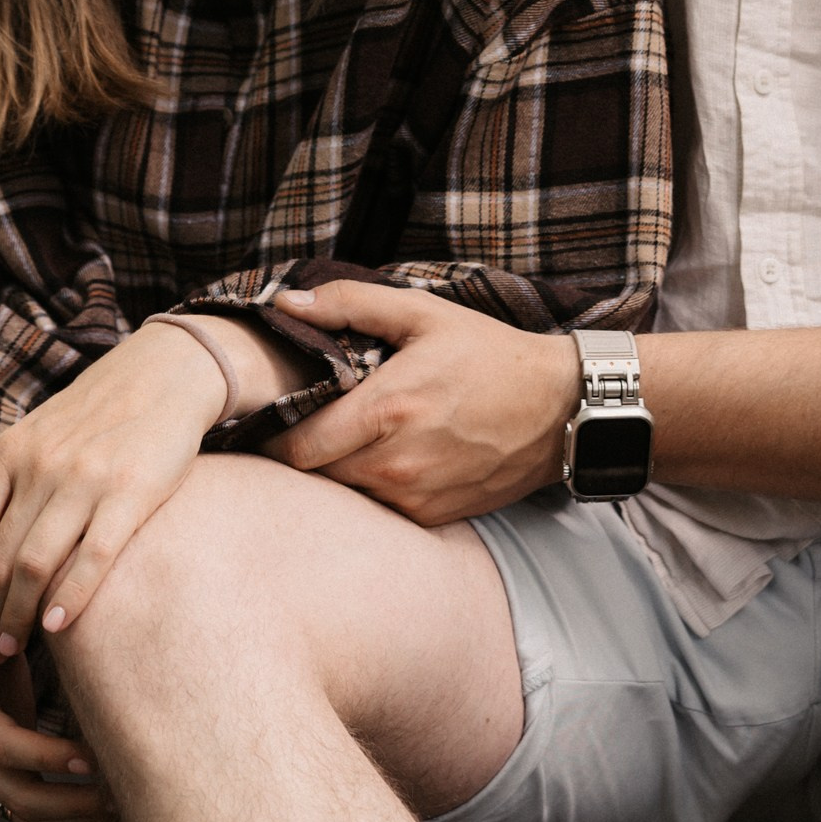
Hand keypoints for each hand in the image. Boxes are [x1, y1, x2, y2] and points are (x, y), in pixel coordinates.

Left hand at [0, 319, 226, 660]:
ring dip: (18, 617)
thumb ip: (7, 488)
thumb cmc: (94, 416)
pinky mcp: (131, 491)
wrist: (163, 372)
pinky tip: (59, 625)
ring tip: (12, 649)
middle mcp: (40, 466)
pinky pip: (93, 556)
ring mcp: (85, 479)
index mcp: (9, 455)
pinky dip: (72, 596)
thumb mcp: (37, 438)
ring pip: (36, 565)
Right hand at [0, 558, 117, 821]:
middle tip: (120, 792)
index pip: (4, 745)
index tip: (93, 756)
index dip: (48, 756)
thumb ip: (22, 610)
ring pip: (24, 815)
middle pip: (16, 795)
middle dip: (71, 801)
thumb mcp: (0, 603)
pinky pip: (27, 816)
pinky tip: (106, 819)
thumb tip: (66, 611)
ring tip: (122, 811)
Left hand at [266, 282, 580, 523]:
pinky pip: (379, 509)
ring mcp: (414, 498)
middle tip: (293, 422)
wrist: (557, 407)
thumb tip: (288, 303)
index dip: (269, 435)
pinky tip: (379, 456)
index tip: (263, 417)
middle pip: (314, 475)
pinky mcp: (432, 518)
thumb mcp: (423, 313)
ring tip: (336, 437)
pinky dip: (368, 486)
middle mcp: (396, 464)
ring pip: (344, 495)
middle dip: (297, 451)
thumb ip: (350, 304)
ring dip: (332, 471)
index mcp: (387, 410)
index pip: (297, 446)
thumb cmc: (488, 354)